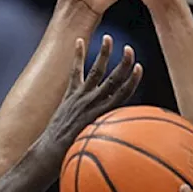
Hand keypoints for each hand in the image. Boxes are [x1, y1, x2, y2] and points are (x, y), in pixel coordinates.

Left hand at [39, 35, 141, 153]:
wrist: (52, 152)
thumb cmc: (78, 153)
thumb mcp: (101, 143)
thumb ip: (114, 131)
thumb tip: (131, 132)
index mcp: (103, 115)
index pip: (123, 94)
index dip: (132, 80)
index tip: (140, 67)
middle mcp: (93, 103)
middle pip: (112, 79)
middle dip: (123, 63)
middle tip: (130, 49)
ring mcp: (80, 98)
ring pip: (95, 72)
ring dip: (103, 54)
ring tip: (109, 38)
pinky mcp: (69, 96)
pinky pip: (74, 72)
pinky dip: (78, 56)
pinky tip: (79, 41)